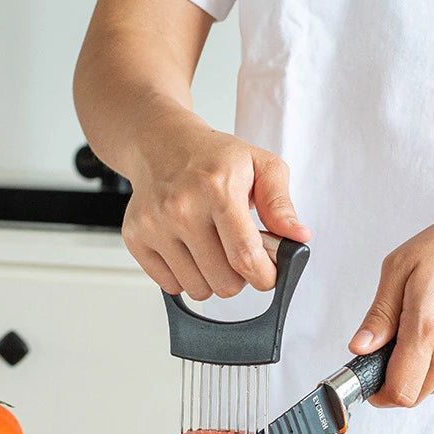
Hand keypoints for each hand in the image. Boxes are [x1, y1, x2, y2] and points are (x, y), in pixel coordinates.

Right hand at [121, 113, 310, 299]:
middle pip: (223, 281)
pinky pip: (170, 286)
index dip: (264, 277)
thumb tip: (297, 236)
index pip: (245, 256)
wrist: (161, 143)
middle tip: (237, 253)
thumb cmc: (214, 158)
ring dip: (211, 279)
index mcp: (217, 188)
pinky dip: (185, 277)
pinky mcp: (135, 238)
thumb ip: (281, 203)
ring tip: (212, 249)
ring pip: (197, 290)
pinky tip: (189, 250)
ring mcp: (155, 224)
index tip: (267, 275)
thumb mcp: (261, 165)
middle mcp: (181, 207)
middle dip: (239, 277)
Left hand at [349, 195, 433, 406]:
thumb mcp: (400, 268)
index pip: (400, 391)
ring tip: (430, 327)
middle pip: (417, 394)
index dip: (380, 394)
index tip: (371, 384)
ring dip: (425, 368)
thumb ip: (379, 316)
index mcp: (427, 329)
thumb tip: (360, 349)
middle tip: (395, 349)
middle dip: (399, 379)